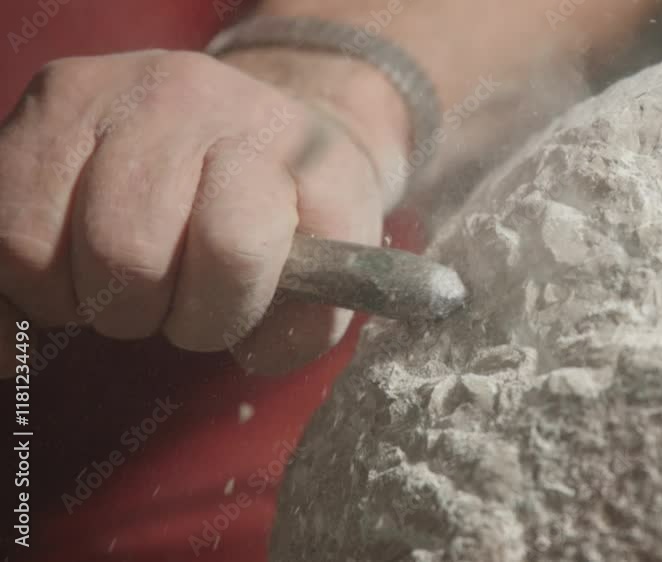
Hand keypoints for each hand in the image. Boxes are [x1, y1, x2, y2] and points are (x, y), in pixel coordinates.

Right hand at [0, 49, 409, 374]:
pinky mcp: (47, 100)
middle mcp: (194, 96)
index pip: (231, 247)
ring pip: (43, 240)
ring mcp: (112, 89)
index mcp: (280, 141)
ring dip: (80, 296)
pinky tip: (62, 277)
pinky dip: (20, 283)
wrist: (256, 128)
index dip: (220, 309)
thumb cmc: (290, 213)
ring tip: (117, 281)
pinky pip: (0, 225)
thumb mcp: (329, 269)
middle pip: (128, 250)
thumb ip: (308, 321)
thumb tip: (256, 349)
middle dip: (146, 309)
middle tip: (165, 299)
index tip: (222, 311)